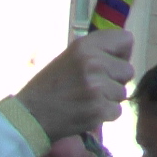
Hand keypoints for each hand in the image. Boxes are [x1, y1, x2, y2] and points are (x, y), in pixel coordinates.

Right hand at [16, 29, 135, 141]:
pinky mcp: (98, 109)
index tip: (109, 64)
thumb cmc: (48, 88)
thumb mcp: (69, 58)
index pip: (126, 40)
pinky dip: (104, 115)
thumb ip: (95, 53)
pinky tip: (86, 113)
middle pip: (128, 71)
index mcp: (84, 46)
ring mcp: (97, 87)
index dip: (120, 54)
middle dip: (114, 81)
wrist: (29, 116)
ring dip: (108, 99)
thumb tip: (124, 56)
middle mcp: (93, 62)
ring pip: (122, 93)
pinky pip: (117, 111)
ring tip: (86, 101)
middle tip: (92, 88)